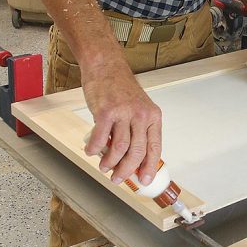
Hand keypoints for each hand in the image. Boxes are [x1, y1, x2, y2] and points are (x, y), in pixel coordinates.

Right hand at [81, 58, 161, 185]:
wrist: (106, 66)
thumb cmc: (121, 88)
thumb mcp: (139, 108)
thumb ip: (138, 130)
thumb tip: (134, 158)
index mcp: (153, 116)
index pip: (154, 147)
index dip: (149, 167)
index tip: (145, 180)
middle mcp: (141, 115)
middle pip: (137, 152)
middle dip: (127, 171)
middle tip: (118, 179)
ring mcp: (123, 113)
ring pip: (119, 149)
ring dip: (110, 163)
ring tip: (104, 167)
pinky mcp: (105, 112)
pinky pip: (100, 139)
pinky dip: (95, 150)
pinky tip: (92, 151)